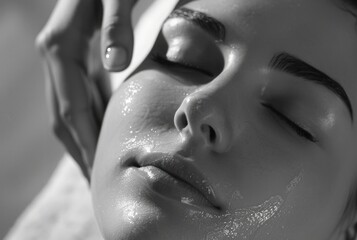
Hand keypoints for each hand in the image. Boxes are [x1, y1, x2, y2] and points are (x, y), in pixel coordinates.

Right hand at [36, 0, 107, 179]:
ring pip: (65, 106)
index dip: (85, 141)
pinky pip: (74, 93)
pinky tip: (99, 130)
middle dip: (78, 150)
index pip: (71, 106)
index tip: (98, 170)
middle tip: (97, 181)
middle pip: (62, 114)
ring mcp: (61, 53)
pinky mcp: (73, 51)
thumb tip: (115, 65)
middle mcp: (54, 52)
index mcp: (60, 45)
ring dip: (79, 139)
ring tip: (95, 166)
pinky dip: (85, 117)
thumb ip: (117, 25)